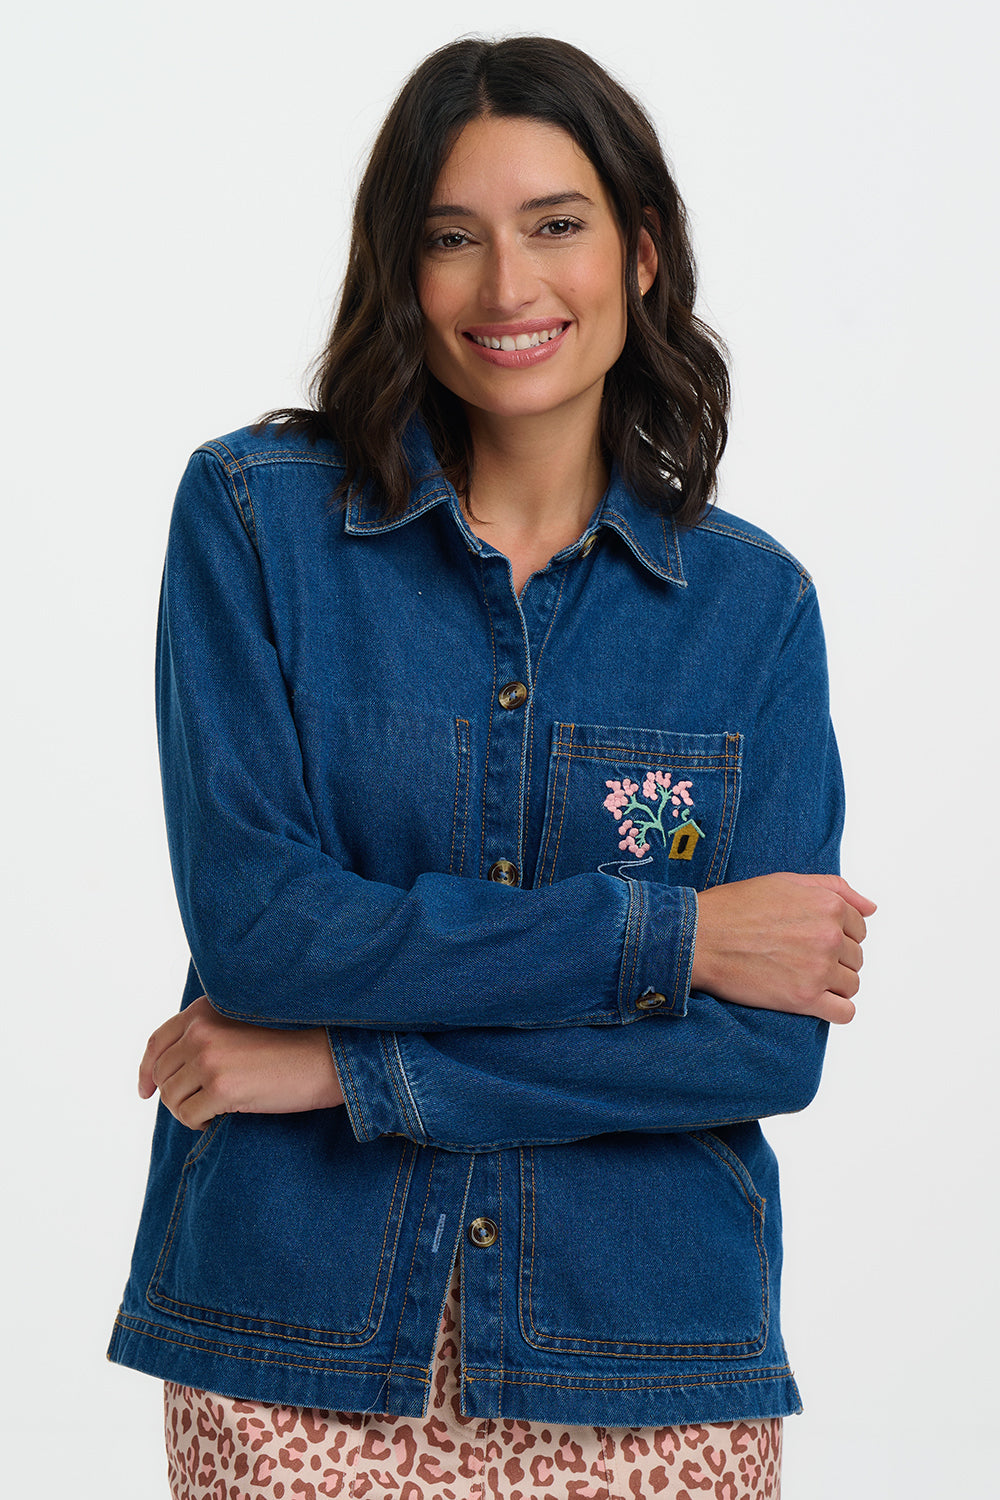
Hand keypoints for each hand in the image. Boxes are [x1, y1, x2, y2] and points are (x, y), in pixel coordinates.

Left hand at [138, 995, 344, 1128]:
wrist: (323, 1058)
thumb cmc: (287, 1045)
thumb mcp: (239, 1026)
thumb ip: (205, 1035)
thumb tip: (166, 1073)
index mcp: (203, 1010)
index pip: (157, 1042)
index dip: (146, 1070)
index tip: (145, 1091)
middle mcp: (201, 1030)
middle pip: (162, 1074)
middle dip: (175, 1096)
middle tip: (200, 1106)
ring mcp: (209, 1058)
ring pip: (171, 1098)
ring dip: (188, 1111)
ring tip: (215, 1111)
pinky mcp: (220, 1087)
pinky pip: (188, 1116)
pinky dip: (200, 1124)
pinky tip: (221, 1118)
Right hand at [691, 873, 875, 1023]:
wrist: (698, 937)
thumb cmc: (735, 907)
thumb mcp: (786, 882)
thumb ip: (835, 888)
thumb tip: (871, 907)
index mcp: (828, 905)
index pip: (859, 927)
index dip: (836, 933)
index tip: (811, 938)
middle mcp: (829, 936)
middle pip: (856, 957)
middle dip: (834, 959)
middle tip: (800, 958)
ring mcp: (818, 969)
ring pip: (852, 984)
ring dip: (833, 984)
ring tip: (802, 978)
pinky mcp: (804, 998)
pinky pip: (844, 1013)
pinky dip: (835, 1010)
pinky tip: (813, 1001)